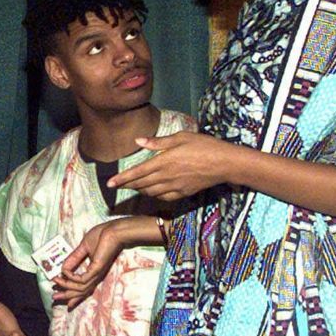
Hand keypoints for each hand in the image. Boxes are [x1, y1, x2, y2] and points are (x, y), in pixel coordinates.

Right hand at [53, 216, 160, 308]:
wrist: (113, 231)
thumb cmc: (102, 235)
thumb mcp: (84, 247)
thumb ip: (74, 258)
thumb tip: (63, 267)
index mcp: (94, 270)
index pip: (83, 286)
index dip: (72, 292)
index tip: (59, 291)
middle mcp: (96, 275)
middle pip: (81, 291)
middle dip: (66, 295)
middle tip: (54, 297)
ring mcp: (97, 273)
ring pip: (81, 288)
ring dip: (66, 286)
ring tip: (55, 282)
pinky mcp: (97, 269)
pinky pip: (82, 280)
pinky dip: (72, 278)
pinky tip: (65, 272)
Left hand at [109, 131, 241, 200]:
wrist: (225, 163)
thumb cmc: (204, 145)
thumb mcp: (180, 137)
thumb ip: (158, 142)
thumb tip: (138, 141)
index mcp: (163, 161)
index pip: (137, 172)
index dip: (122, 179)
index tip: (110, 184)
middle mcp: (166, 176)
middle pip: (141, 184)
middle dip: (128, 185)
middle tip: (118, 185)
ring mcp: (175, 187)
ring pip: (151, 192)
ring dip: (140, 190)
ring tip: (135, 186)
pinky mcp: (184, 193)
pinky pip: (164, 197)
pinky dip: (155, 195)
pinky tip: (154, 191)